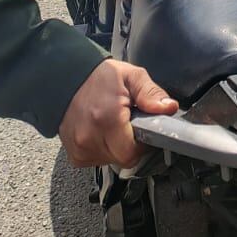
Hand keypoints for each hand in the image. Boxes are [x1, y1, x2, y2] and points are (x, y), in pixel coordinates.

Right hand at [58, 59, 177, 168]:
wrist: (67, 79)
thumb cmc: (100, 77)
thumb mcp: (131, 76)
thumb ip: (151, 93)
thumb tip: (169, 107)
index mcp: (107, 118)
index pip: (132, 152)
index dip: (143, 143)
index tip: (144, 129)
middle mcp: (90, 138)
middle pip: (123, 158)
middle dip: (131, 144)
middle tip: (129, 124)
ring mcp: (80, 149)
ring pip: (111, 161)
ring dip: (117, 147)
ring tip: (114, 125)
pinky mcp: (75, 156)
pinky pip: (98, 160)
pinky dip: (105, 149)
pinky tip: (103, 132)